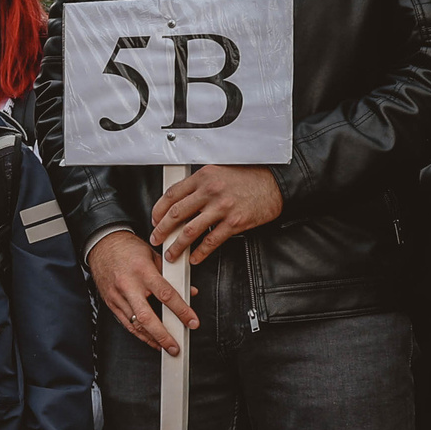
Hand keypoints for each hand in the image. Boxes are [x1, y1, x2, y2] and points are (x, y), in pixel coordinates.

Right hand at [87, 231, 199, 355]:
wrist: (102, 244)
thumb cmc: (128, 248)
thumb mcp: (153, 256)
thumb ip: (170, 276)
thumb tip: (188, 292)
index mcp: (142, 271)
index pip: (165, 294)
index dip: (181, 310)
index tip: (192, 322)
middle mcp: (128, 285)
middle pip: (146, 317)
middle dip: (162, 335)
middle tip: (174, 346)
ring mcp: (117, 296)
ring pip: (135, 324)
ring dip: (151, 338)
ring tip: (164, 347)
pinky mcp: (110, 302)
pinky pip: (125, 323)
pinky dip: (139, 334)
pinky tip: (149, 339)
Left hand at [151, 165, 283, 264]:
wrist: (275, 183)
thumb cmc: (249, 177)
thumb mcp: (220, 172)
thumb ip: (200, 184)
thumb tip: (181, 201)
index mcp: (203, 177)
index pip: (171, 195)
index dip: (158, 210)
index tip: (155, 220)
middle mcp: (210, 191)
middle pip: (176, 214)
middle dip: (161, 230)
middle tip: (156, 239)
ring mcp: (222, 208)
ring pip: (190, 231)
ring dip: (177, 246)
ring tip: (171, 254)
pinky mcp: (234, 223)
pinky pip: (211, 241)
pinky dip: (200, 253)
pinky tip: (194, 258)